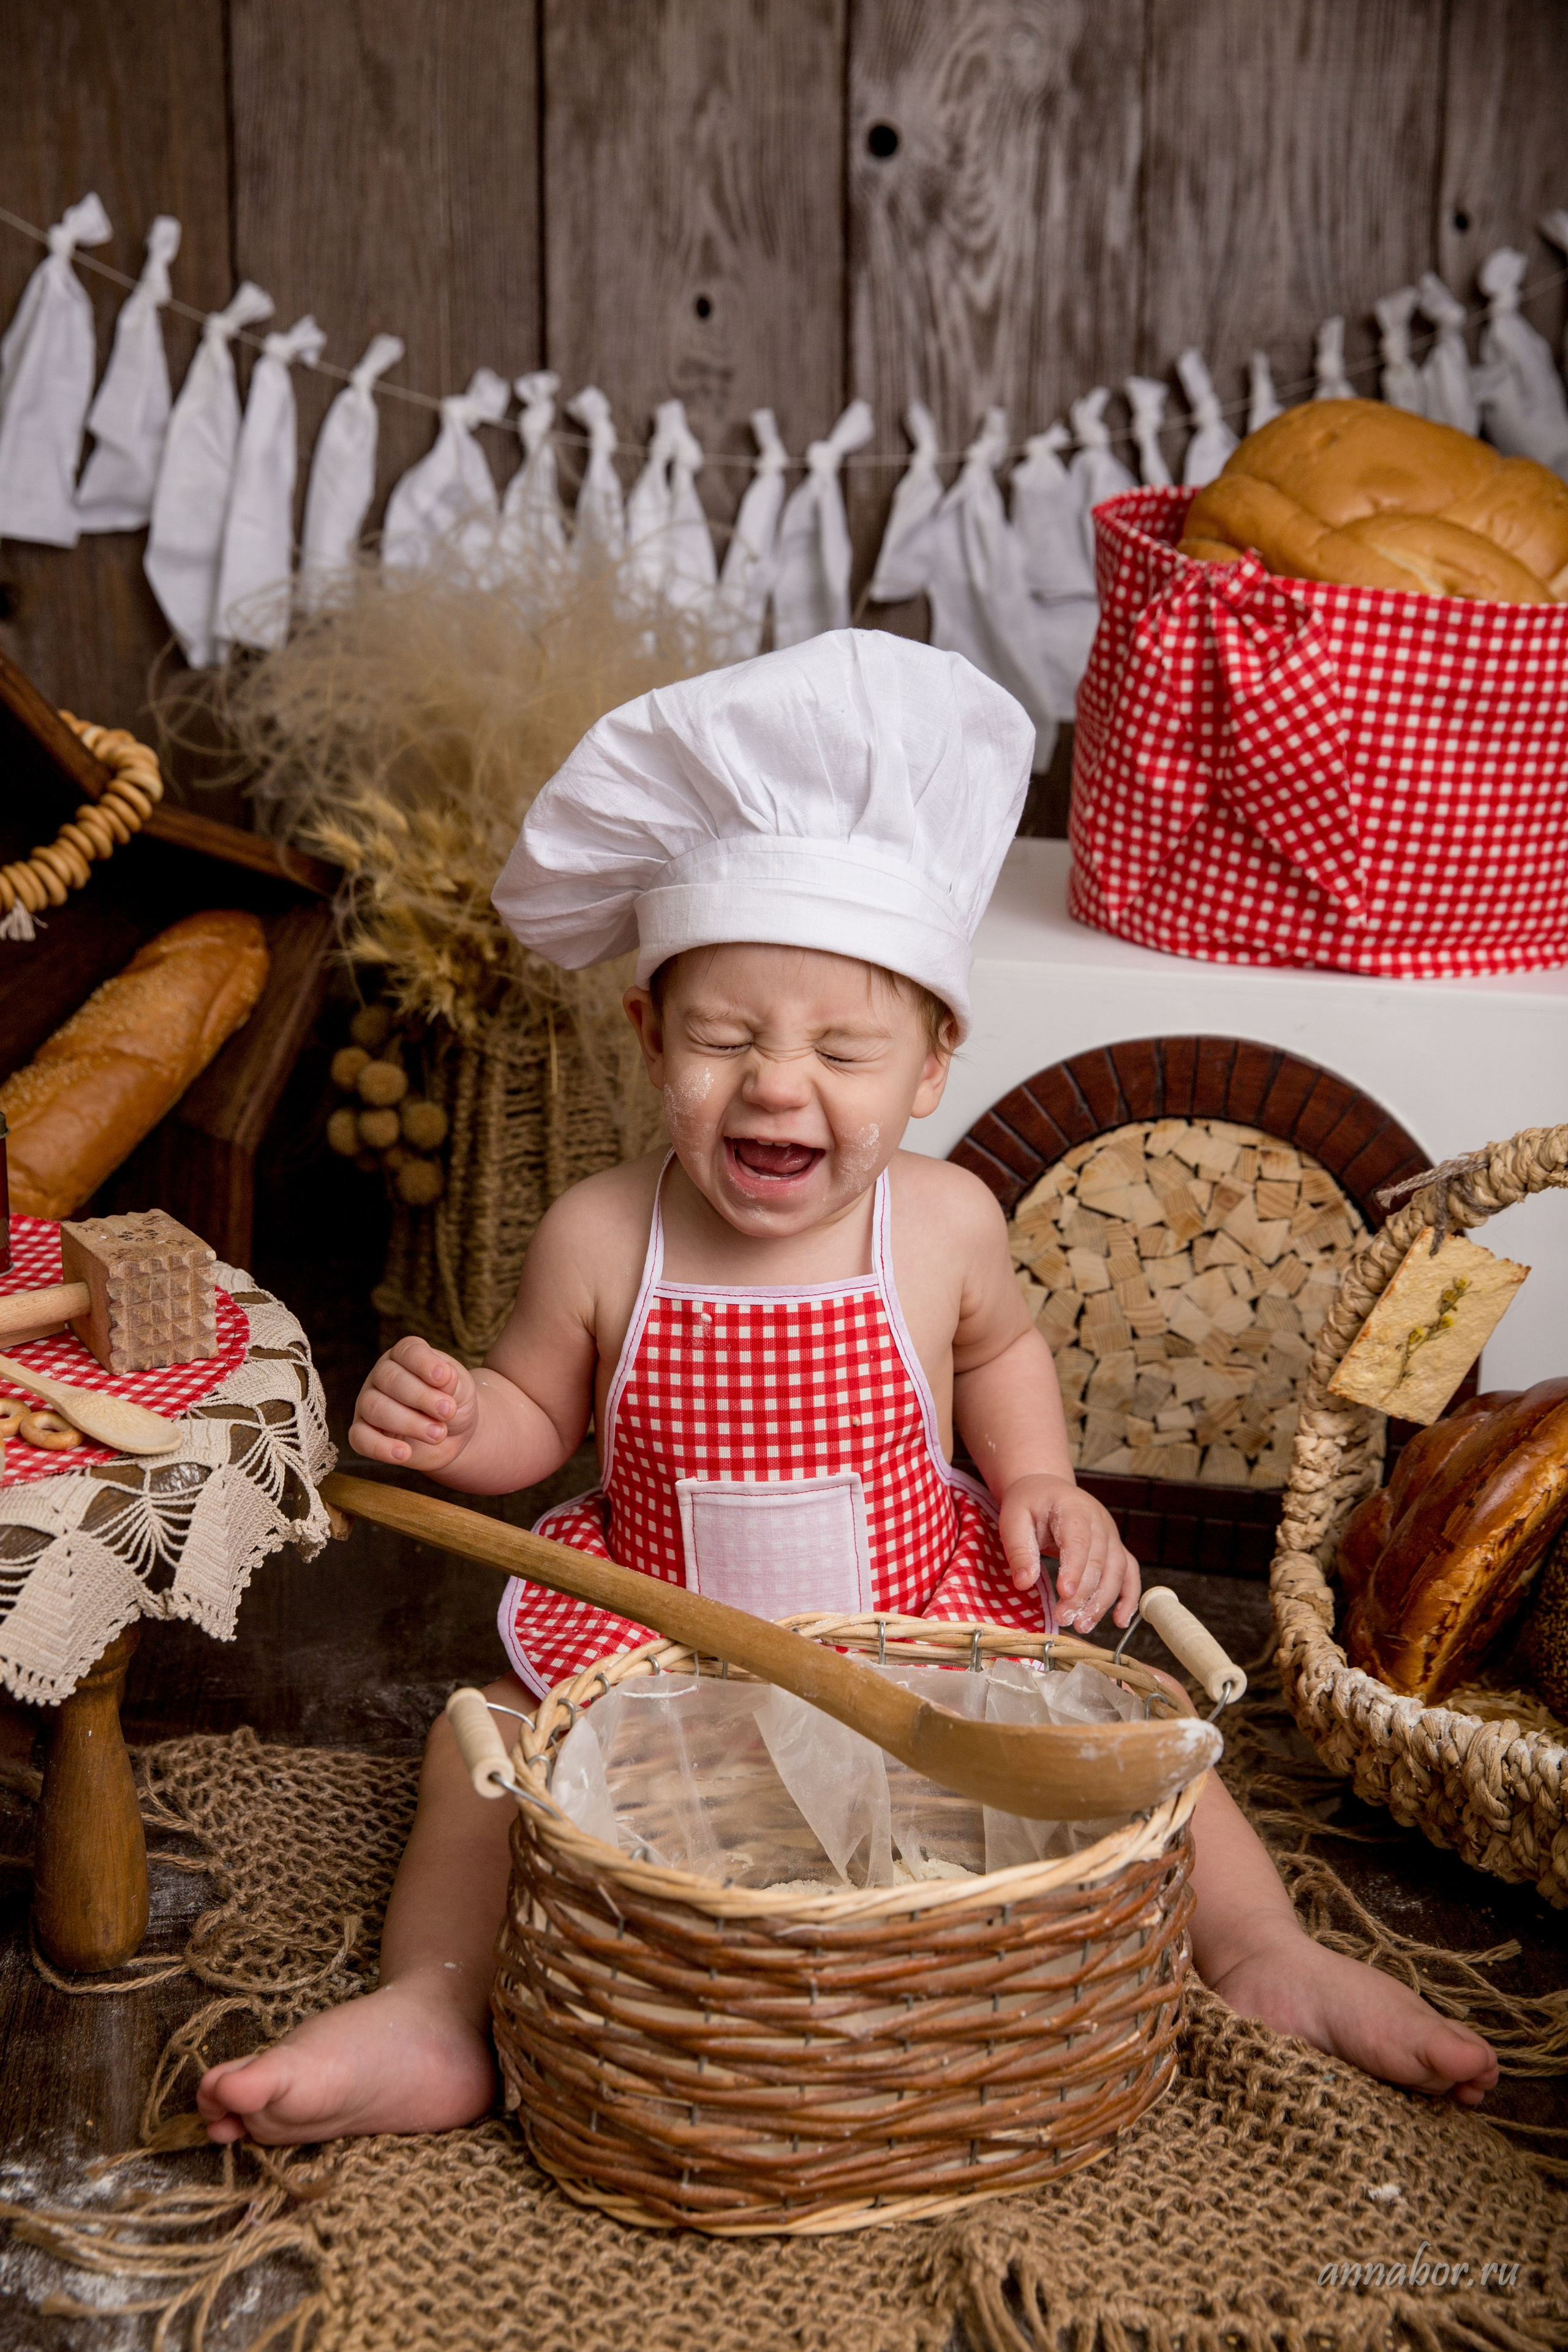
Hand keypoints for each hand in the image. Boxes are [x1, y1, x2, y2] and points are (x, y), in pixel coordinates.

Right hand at [350, 1336, 477, 1470]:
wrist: (454, 1434)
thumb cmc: (453, 1402)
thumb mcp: (461, 1388)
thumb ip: (452, 1381)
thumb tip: (443, 1377)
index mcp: (406, 1356)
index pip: (407, 1351)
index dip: (424, 1363)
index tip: (444, 1378)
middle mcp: (382, 1375)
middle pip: (389, 1379)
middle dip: (421, 1397)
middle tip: (448, 1412)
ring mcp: (368, 1403)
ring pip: (375, 1408)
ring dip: (409, 1423)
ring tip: (438, 1434)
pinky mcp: (364, 1432)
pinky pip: (360, 1438)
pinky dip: (380, 1447)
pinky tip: (404, 1453)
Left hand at [997, 1473, 1140, 1632]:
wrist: (1046, 1489)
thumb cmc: (1029, 1503)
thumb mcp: (1013, 1518)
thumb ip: (1019, 1549)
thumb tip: (1024, 1583)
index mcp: (1073, 1508)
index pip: (1078, 1541)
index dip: (1074, 1569)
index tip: (1063, 1594)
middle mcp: (1099, 1521)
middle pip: (1099, 1561)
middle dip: (1083, 1594)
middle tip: (1063, 1618)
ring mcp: (1111, 1535)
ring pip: (1117, 1572)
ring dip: (1102, 1601)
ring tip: (1083, 1625)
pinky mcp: (1115, 1549)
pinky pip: (1129, 1574)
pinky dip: (1129, 1598)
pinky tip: (1119, 1621)